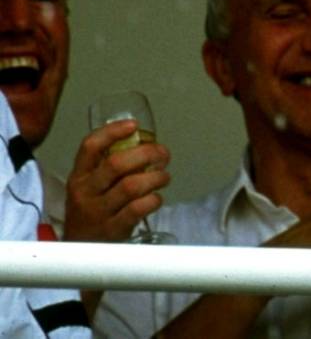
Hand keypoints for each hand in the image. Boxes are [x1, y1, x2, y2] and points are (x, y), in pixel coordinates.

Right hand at [63, 118, 170, 241]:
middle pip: (117, 163)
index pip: (90, 146)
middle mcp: (86, 192)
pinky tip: (157, 198)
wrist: (80, 251)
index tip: (134, 125)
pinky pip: (138, 208)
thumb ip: (109, 167)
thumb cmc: (92, 211)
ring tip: (164, 176)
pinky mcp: (113, 230)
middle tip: (163, 154)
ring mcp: (98, 212)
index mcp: (79, 176)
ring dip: (156, 177)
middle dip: (147, 153)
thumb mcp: (90, 187)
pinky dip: (154, 199)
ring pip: (131, 185)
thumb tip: (145, 144)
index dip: (112, 131)